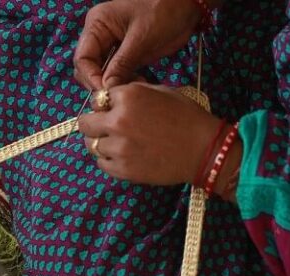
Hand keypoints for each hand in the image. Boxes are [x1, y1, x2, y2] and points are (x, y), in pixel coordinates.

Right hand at [74, 0, 201, 89]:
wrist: (188, 5)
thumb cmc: (164, 11)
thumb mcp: (141, 39)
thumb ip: (121, 65)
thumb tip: (106, 90)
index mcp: (97, 24)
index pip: (82, 58)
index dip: (91, 78)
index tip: (106, 93)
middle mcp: (100, 34)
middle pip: (89, 68)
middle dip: (101, 83)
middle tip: (118, 95)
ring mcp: (112, 45)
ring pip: (102, 73)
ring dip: (114, 84)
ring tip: (132, 87)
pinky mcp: (125, 54)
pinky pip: (117, 73)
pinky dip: (124, 82)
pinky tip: (137, 83)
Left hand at [78, 83, 226, 187]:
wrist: (204, 150)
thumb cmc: (187, 118)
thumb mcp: (161, 91)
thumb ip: (133, 92)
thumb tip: (114, 96)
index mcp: (128, 97)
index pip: (97, 99)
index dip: (105, 105)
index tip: (112, 110)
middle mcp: (118, 121)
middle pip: (85, 123)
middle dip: (93, 123)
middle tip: (106, 128)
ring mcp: (118, 148)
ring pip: (91, 145)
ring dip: (101, 142)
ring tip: (119, 143)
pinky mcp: (122, 170)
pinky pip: (101, 164)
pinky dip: (108, 160)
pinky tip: (123, 156)